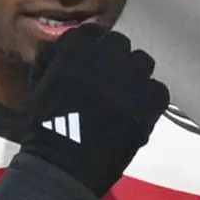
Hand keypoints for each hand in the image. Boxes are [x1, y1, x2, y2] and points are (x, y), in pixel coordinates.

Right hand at [22, 23, 169, 199]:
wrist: (64, 166)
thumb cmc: (44, 131)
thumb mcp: (41, 88)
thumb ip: (56, 65)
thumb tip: (62, 55)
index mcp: (75, 51)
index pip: (90, 34)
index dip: (91, 49)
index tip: (89, 63)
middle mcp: (107, 56)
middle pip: (119, 45)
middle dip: (114, 60)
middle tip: (107, 82)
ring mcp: (132, 77)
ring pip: (142, 63)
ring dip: (133, 76)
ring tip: (125, 97)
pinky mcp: (150, 100)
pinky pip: (158, 90)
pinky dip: (149, 99)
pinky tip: (137, 113)